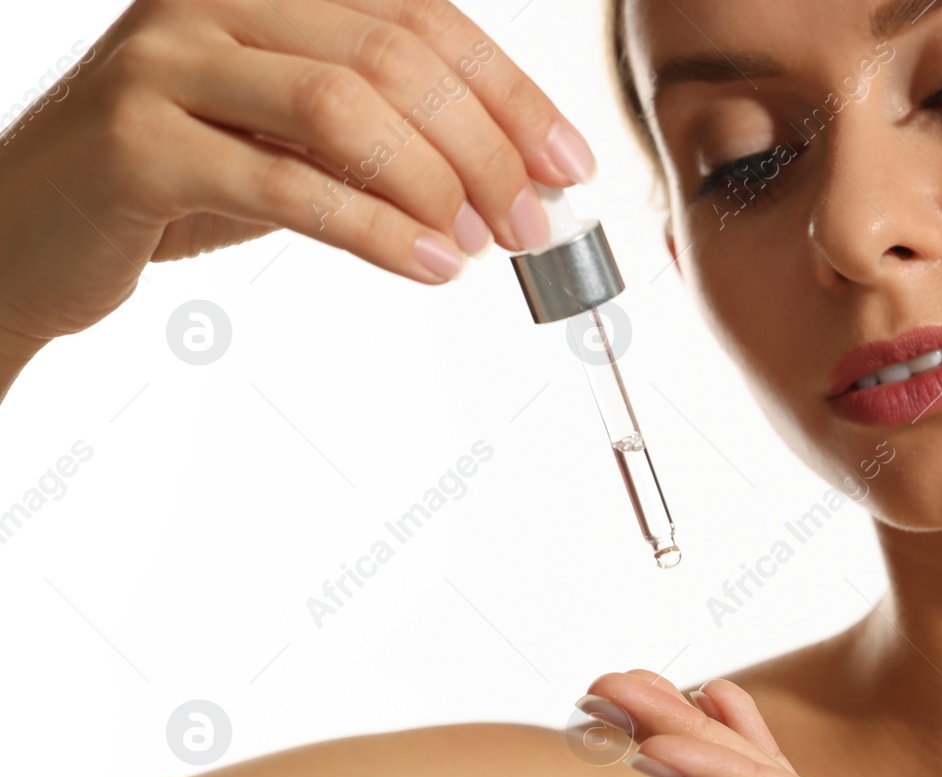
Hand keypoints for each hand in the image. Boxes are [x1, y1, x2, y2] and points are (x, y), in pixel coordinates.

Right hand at [0, 0, 594, 366]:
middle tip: (532, 222)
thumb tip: (511, 175)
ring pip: (346, 107)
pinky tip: (430, 267)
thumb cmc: (174, 181)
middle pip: (394, 56)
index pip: (419, 18)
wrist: (26, 232)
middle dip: (486, 147)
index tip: (568, 163)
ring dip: (438, 185)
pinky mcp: (136, 139)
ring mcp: (165, 58)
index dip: (509, 93)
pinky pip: (286, 182)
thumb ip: (380, 135)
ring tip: (483, 246)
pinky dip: (376, 230)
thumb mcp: (288, 138)